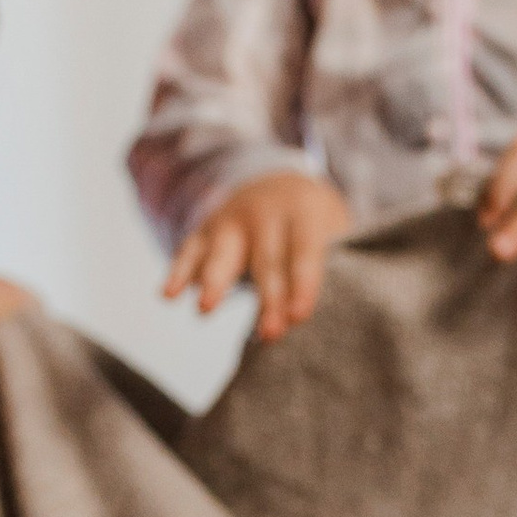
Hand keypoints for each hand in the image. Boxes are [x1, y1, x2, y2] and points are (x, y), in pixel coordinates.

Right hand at [163, 171, 352, 339]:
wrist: (278, 182)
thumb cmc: (314, 224)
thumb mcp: (334, 229)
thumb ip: (337, 262)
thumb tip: (347, 311)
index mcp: (303, 211)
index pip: (304, 252)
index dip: (303, 284)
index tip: (300, 315)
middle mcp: (264, 212)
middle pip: (266, 261)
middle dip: (268, 298)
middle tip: (269, 334)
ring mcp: (230, 221)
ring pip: (223, 253)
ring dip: (215, 282)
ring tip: (206, 311)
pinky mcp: (205, 233)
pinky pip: (189, 252)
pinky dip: (179, 272)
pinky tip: (169, 295)